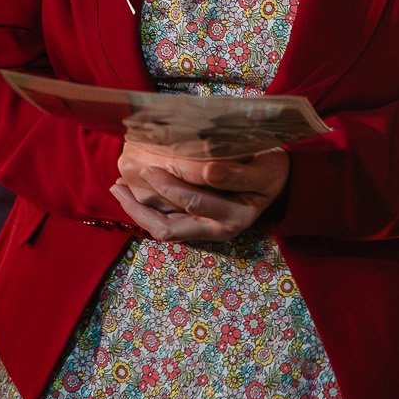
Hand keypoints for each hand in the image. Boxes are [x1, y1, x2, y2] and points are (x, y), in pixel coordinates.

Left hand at [111, 145, 289, 241]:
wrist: (280, 184)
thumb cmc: (269, 173)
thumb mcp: (263, 171)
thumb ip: (236, 174)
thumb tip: (206, 171)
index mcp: (233, 217)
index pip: (194, 203)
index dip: (170, 187)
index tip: (149, 168)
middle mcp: (216, 229)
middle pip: (169, 229)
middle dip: (140, 207)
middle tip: (120, 182)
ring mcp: (205, 230)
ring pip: (164, 230)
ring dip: (137, 213)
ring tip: (118, 188)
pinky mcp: (197, 226)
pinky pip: (166, 224)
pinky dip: (146, 211)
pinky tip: (131, 192)